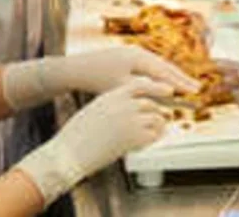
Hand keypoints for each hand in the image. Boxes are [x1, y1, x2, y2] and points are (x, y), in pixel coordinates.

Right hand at [15, 78, 169, 205]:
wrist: (71, 151)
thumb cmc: (78, 133)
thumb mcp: (96, 109)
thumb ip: (113, 104)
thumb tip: (127, 107)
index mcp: (113, 95)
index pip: (141, 85)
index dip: (156, 87)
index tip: (167, 90)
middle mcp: (124, 105)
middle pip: (151, 103)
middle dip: (159, 110)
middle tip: (165, 116)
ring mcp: (131, 121)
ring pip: (156, 119)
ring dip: (159, 125)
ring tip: (160, 129)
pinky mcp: (134, 138)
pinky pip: (154, 135)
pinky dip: (155, 138)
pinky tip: (151, 140)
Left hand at [60, 46, 200, 94]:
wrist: (76, 69)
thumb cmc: (97, 79)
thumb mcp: (124, 87)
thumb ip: (148, 88)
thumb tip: (170, 91)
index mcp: (139, 58)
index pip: (165, 72)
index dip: (181, 82)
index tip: (195, 91)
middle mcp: (138, 52)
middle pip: (164, 66)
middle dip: (181, 78)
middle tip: (197, 88)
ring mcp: (132, 52)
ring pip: (158, 64)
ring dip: (171, 75)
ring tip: (185, 84)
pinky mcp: (126, 56)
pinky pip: (149, 65)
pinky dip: (160, 73)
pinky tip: (163, 80)